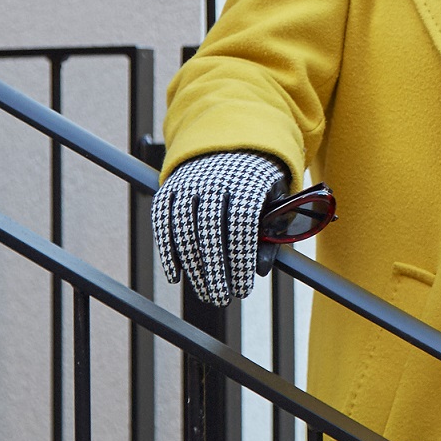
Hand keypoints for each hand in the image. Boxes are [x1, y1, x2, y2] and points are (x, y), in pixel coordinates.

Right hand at [152, 150, 285, 307]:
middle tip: (222, 299)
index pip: (241, 223)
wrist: (232, 141)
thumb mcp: (277, 200)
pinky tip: (177, 276)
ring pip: (185, 228)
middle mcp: (215, 179)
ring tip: (206, 292)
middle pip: (210, 230)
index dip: (240, 259)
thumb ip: (273, 232)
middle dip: (215, 270)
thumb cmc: (261, 181)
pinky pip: (163, 222)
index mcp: (247, 180)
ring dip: (192, 266)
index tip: (244, 289)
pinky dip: (168, 251)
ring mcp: (188, 182)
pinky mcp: (169, 187)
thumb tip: (262, 270)